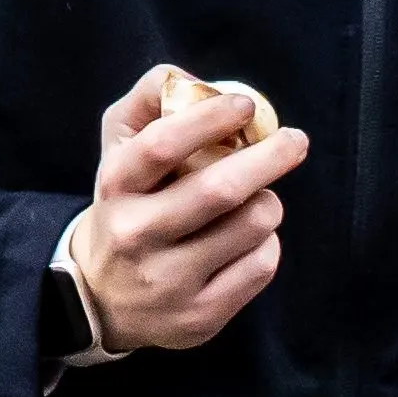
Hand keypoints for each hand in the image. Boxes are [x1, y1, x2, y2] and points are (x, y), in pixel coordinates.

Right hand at [70, 60, 298, 359]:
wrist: (102, 297)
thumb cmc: (127, 204)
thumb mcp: (119, 147)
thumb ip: (151, 100)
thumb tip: (200, 80)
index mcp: (115, 186)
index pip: (161, 147)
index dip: (210, 119)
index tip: (246, 105)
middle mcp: (135, 235)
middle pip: (218, 191)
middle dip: (268, 159)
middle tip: (296, 141)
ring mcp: (168, 282)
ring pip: (251, 226)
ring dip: (268, 202)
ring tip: (259, 199)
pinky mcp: (200, 316)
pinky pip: (261, 266)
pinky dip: (267, 242)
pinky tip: (249, 239)